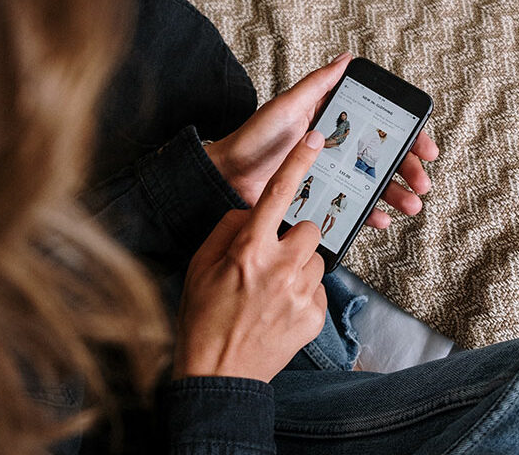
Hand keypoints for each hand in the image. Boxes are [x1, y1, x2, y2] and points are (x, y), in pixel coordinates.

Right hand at [173, 130, 327, 381]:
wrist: (219, 376)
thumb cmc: (203, 319)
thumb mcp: (200, 266)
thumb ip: (228, 231)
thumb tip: (252, 214)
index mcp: (249, 250)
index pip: (278, 195)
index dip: (298, 163)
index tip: (316, 141)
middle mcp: (280, 268)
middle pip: (309, 229)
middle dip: (294, 238)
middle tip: (272, 260)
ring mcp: (301, 294)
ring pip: (317, 259)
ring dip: (300, 268)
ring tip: (272, 292)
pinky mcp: (315, 317)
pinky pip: (318, 290)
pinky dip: (303, 296)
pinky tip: (279, 312)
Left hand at [204, 53, 439, 227]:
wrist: (228, 177)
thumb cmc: (254, 138)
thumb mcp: (287, 106)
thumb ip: (318, 84)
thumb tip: (346, 58)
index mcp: (335, 121)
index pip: (381, 126)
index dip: (409, 136)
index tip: (426, 147)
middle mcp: (338, 147)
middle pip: (385, 157)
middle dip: (409, 170)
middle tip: (422, 183)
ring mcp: (332, 174)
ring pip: (374, 184)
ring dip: (396, 194)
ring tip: (410, 205)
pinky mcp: (323, 198)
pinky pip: (353, 207)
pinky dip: (371, 213)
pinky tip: (381, 219)